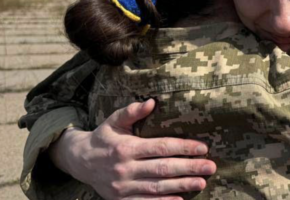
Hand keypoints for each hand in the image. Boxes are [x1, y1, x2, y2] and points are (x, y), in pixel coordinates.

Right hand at [49, 99, 215, 199]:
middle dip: (189, 168)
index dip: (183, 148)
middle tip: (211, 166)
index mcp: (126, 148)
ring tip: (201, 182)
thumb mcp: (114, 121)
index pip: (161, 147)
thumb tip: (151, 102)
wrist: (79, 161)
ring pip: (157, 187)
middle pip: (163, 169)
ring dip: (181, 186)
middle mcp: (125, 168)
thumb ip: (132, 111)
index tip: (203, 148)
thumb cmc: (103, 138)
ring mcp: (122, 187)